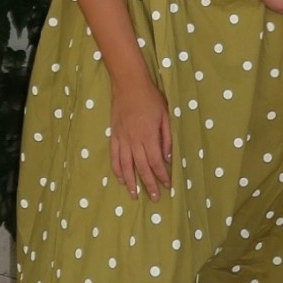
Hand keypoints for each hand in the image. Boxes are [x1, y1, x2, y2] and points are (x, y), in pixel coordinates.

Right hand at [109, 72, 171, 200]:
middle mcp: (134, 140)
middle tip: (155, 198)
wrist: (128, 84)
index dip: (162, 176)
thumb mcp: (165, 116)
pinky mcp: (113, 135)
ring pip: (126, 166)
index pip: (156, 162)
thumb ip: (167, 138)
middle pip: (142, 167)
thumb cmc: (151, 98)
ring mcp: (122, 139)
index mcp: (149, 136)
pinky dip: (117, 169)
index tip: (168, 186)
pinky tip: (120, 179)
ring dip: (131, 182)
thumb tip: (168, 158)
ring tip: (135, 195)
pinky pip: (114, 156)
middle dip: (149, 184)